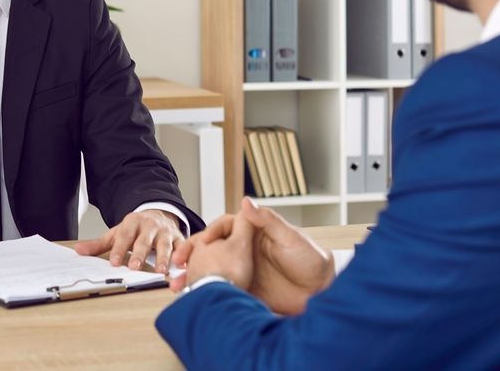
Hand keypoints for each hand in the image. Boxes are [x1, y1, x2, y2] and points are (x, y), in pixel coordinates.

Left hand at [75, 209, 184, 273]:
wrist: (158, 215)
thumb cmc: (135, 229)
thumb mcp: (117, 233)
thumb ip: (99, 244)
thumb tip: (78, 251)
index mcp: (132, 222)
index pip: (125, 236)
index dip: (120, 249)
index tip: (115, 262)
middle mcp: (150, 226)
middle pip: (144, 240)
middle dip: (141, 254)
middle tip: (136, 267)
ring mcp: (165, 232)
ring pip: (165, 245)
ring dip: (163, 258)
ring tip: (160, 271)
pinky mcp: (179, 238)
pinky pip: (182, 248)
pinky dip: (183, 257)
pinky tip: (180, 268)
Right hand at [170, 197, 333, 314]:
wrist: (322, 292)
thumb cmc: (310, 259)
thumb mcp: (289, 237)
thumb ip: (267, 220)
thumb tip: (246, 201)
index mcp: (252, 233)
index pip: (222, 228)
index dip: (208, 234)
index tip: (200, 244)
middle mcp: (243, 250)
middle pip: (210, 248)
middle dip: (191, 254)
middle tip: (177, 263)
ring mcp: (242, 269)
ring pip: (211, 269)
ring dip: (193, 275)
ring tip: (177, 285)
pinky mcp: (244, 288)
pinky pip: (221, 288)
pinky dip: (206, 293)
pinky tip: (193, 298)